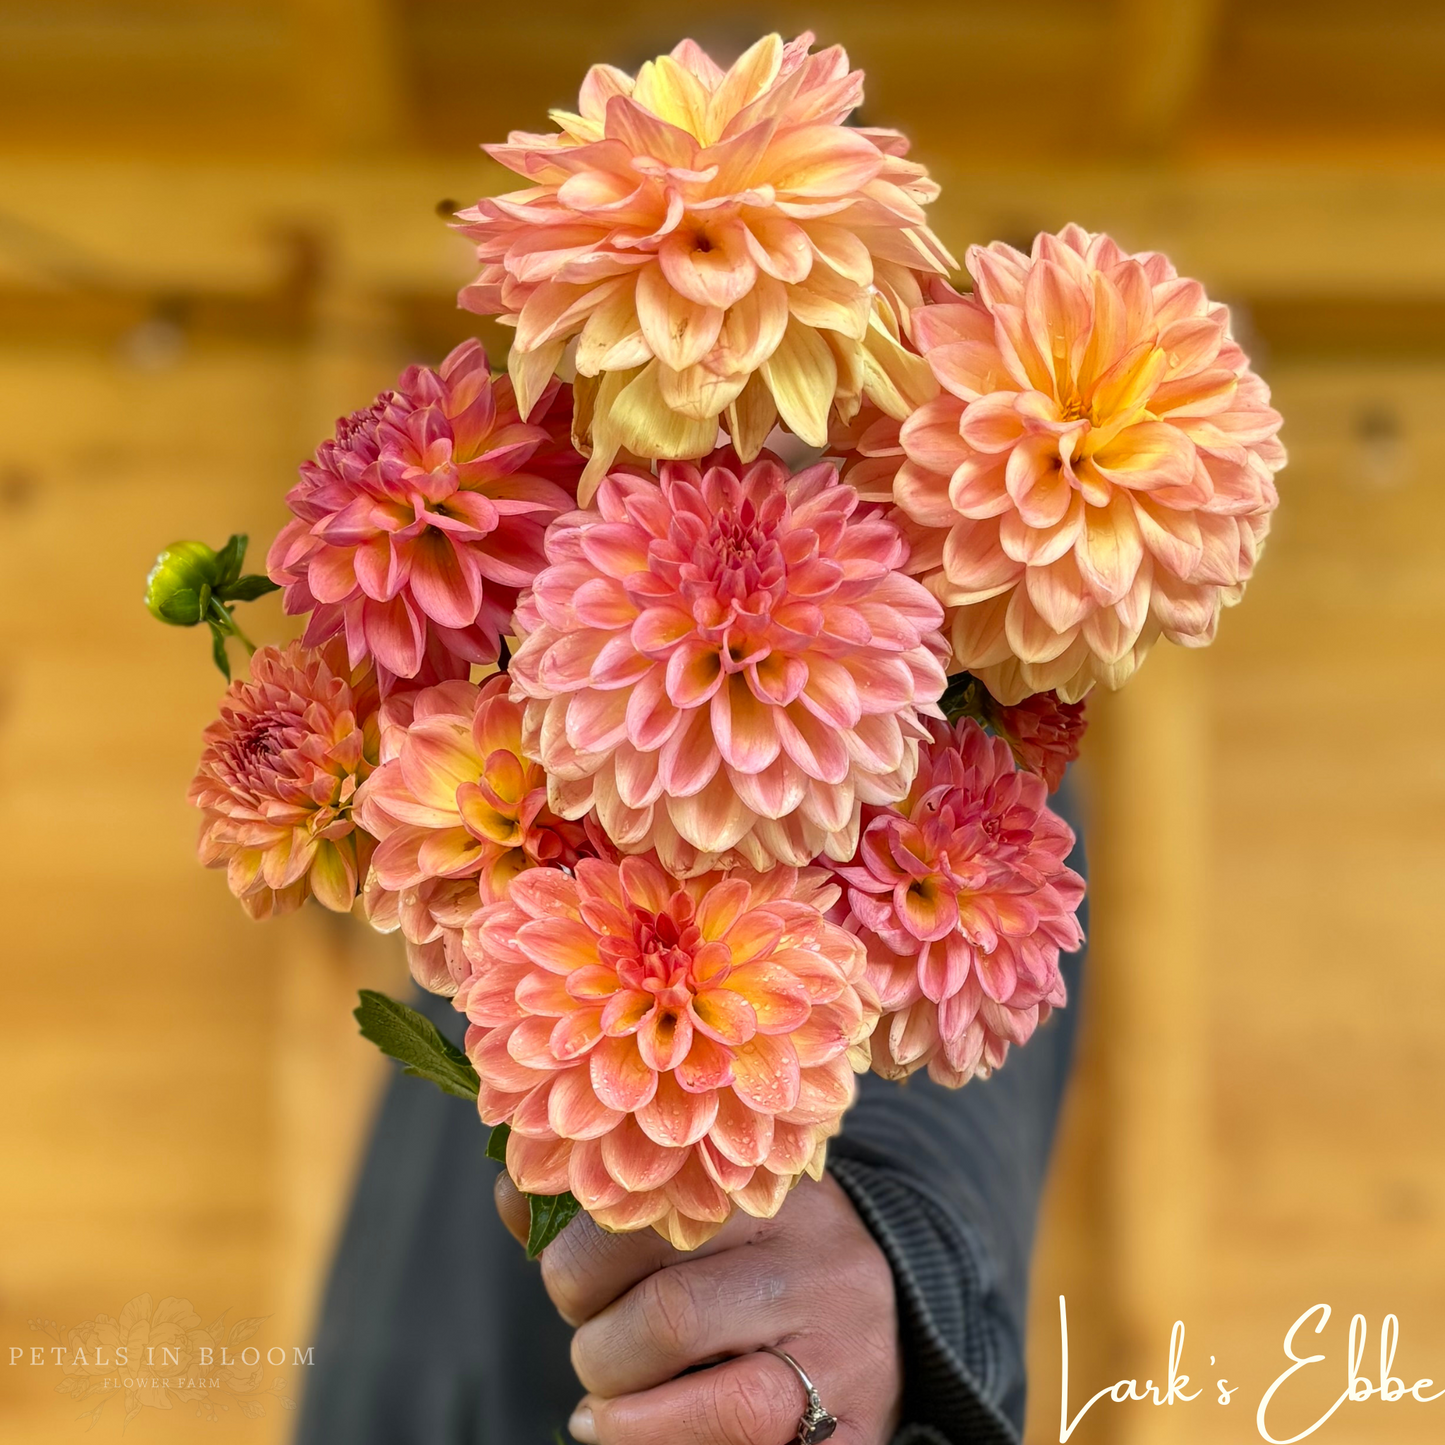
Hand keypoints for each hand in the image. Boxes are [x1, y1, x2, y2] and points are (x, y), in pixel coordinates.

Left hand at [495, 1172, 902, 1444]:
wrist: (887, 1305)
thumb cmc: (761, 1248)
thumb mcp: (705, 1202)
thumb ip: (612, 1202)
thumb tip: (513, 1190)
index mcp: (771, 1187)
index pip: (649, 1217)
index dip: (577, 1258)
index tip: (563, 1274)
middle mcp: (818, 1262)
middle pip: (670, 1315)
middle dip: (597, 1345)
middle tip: (590, 1341)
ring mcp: (844, 1350)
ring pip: (718, 1405)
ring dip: (628, 1418)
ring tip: (602, 1407)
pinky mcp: (854, 1428)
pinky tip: (626, 1434)